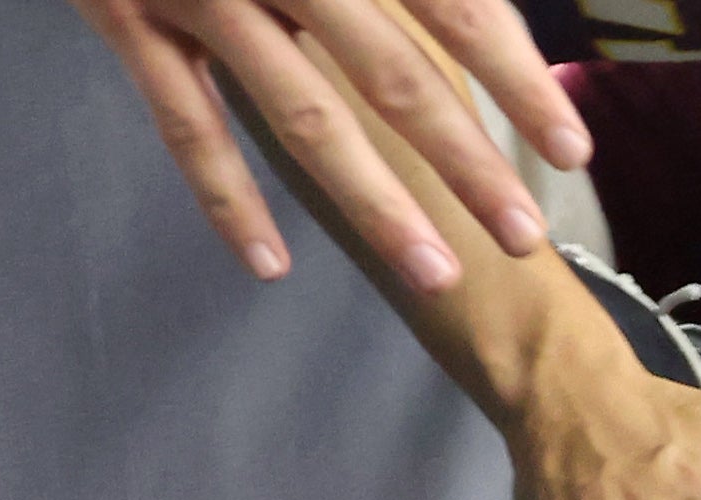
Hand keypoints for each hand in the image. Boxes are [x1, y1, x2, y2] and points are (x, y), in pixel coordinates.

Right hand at [68, 0, 587, 285]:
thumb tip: (483, 15)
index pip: (454, 5)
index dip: (517, 79)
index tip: (570, 149)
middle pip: (393, 74)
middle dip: (468, 163)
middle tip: (526, 236)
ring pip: (303, 115)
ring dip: (376, 204)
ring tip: (438, 272)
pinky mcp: (130, 22)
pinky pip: (186, 126)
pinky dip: (228, 200)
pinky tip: (271, 267)